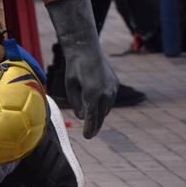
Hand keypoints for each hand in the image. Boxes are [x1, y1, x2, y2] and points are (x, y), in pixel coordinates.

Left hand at [45, 0, 118, 137]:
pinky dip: (103, 104)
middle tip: (89, 135)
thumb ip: (76, 102)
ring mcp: (112, 88)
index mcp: (92, 94)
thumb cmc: (74, 67)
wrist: (86, 49)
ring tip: (91, 121)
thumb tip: (81, 116)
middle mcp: (105, 93)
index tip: (87, 137)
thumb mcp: (70, 86)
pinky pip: (109, 99)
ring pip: (106, 108)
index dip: (89, 128)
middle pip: (100, 115)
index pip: (92, 117)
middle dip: (95, 125)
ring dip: (99, 114)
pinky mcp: (115, 84)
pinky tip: (96, 106)